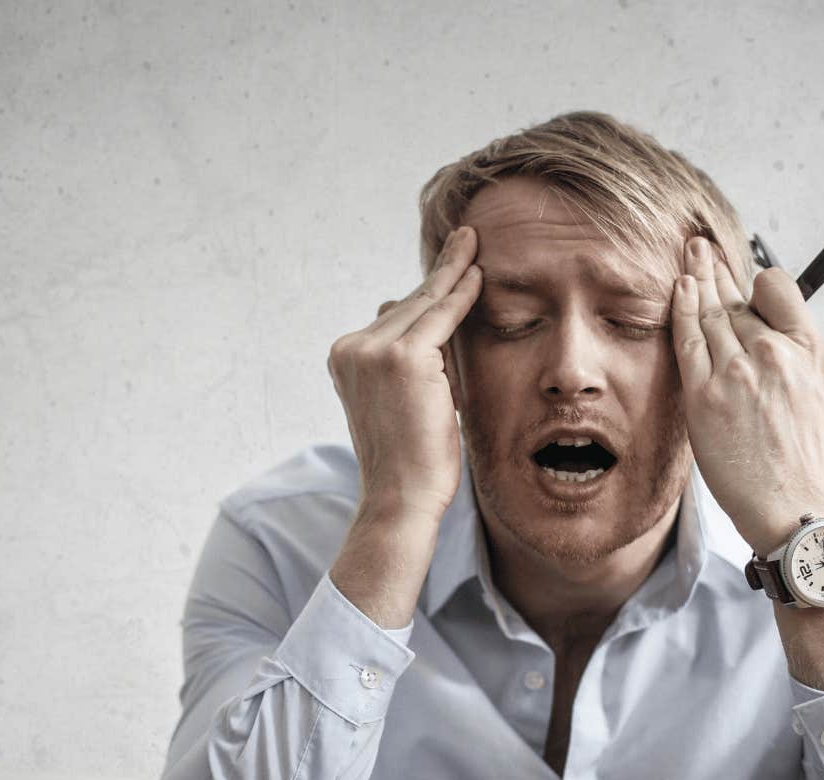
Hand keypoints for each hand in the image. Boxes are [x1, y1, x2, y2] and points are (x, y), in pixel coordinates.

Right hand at [327, 226, 481, 523]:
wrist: (401, 497)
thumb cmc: (410, 459)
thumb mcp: (402, 400)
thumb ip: (409, 360)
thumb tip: (424, 320)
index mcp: (345, 358)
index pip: (393, 317)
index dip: (423, 293)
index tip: (446, 265)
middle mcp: (351, 348)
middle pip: (407, 305)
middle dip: (439, 276)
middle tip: (464, 239)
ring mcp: (373, 351)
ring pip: (423, 306)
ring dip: (452, 275)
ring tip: (472, 243)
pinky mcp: (402, 358)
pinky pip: (440, 317)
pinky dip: (461, 295)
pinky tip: (478, 274)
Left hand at [670, 236, 823, 552]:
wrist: (796, 506)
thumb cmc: (812, 458)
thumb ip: (803, 355)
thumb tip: (783, 331)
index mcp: (807, 349)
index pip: (777, 288)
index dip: (759, 283)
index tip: (747, 282)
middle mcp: (771, 352)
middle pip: (736, 298)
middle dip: (717, 268)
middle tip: (701, 246)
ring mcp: (735, 372)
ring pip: (710, 312)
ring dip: (696, 279)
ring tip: (688, 256)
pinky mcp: (704, 396)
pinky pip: (688, 340)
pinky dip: (681, 309)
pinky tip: (679, 289)